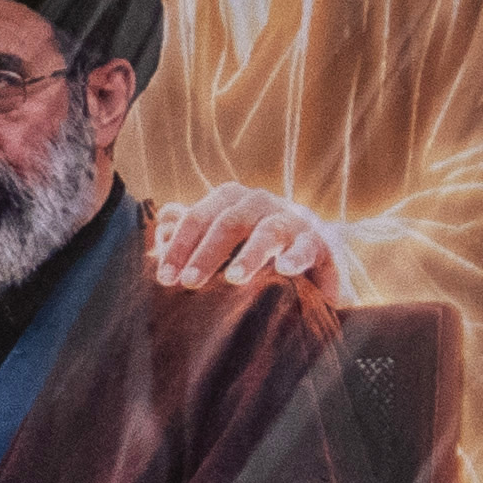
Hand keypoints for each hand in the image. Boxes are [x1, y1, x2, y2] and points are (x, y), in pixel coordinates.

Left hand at [145, 187, 344, 300]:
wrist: (310, 245)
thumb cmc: (253, 241)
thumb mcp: (221, 233)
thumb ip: (192, 229)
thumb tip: (163, 224)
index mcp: (230, 199)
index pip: (198, 218)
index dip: (179, 247)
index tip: (165, 278)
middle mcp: (259, 203)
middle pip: (228, 223)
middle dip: (206, 254)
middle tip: (189, 283)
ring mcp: (291, 220)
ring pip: (267, 232)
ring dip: (249, 256)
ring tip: (234, 278)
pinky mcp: (318, 242)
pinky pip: (307, 247)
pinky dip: (296, 257)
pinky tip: (284, 270)